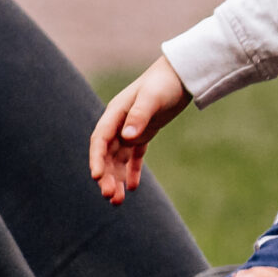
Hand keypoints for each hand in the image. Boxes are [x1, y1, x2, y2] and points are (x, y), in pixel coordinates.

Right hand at [89, 56, 191, 203]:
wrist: (181, 74)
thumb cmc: (164, 83)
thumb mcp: (152, 98)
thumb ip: (140, 115)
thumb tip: (126, 136)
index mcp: (114, 114)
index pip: (100, 141)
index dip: (96, 159)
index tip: (98, 177)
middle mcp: (118, 124)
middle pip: (106, 155)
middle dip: (106, 177)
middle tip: (110, 197)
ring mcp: (130, 130)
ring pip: (118, 159)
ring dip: (116, 179)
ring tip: (118, 201)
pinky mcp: (143, 134)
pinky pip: (134, 157)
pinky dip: (132, 171)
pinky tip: (133, 188)